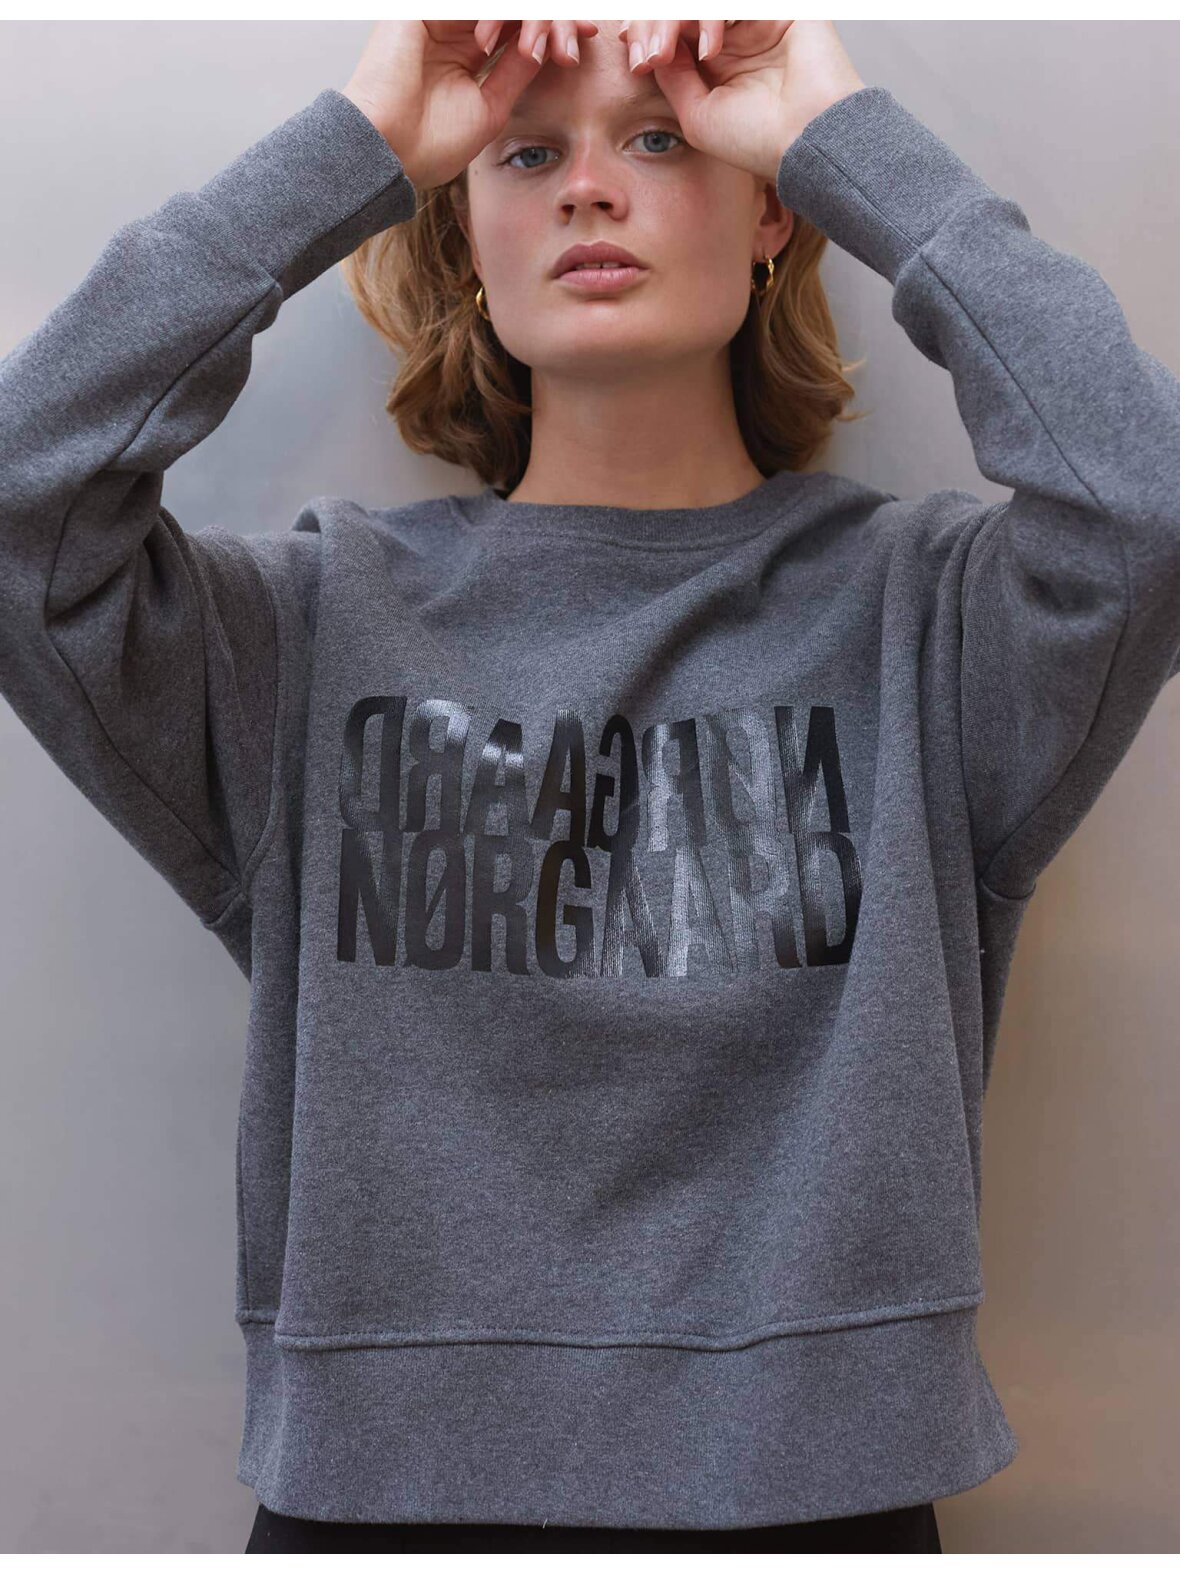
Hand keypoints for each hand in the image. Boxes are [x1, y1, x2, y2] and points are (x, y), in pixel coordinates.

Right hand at [341, 20, 600, 189]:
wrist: (387, 150)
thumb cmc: (431, 145)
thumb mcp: (490, 109)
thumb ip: (516, 73)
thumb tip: (546, 46)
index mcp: (463, 54)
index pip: (515, 26)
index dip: (552, 26)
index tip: (588, 35)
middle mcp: (451, 29)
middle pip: (511, 9)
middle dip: (552, 15)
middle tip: (584, 28)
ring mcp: (437, 16)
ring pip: (498, 4)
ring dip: (533, 15)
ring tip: (559, 34)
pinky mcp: (422, 10)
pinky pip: (476, 2)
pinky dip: (506, 12)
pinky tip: (529, 21)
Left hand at [618, 20, 866, 185]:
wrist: (808, 141)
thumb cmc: (758, 142)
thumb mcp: (698, 117)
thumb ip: (673, 79)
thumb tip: (651, 48)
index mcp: (720, 64)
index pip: (676, 32)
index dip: (649, 36)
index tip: (637, 62)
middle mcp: (737, 38)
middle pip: (684, 11)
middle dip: (654, 25)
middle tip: (647, 56)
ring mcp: (758, 20)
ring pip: (703, 3)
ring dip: (675, 21)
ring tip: (666, 54)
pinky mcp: (782, 9)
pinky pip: (732, 1)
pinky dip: (710, 16)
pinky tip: (710, 51)